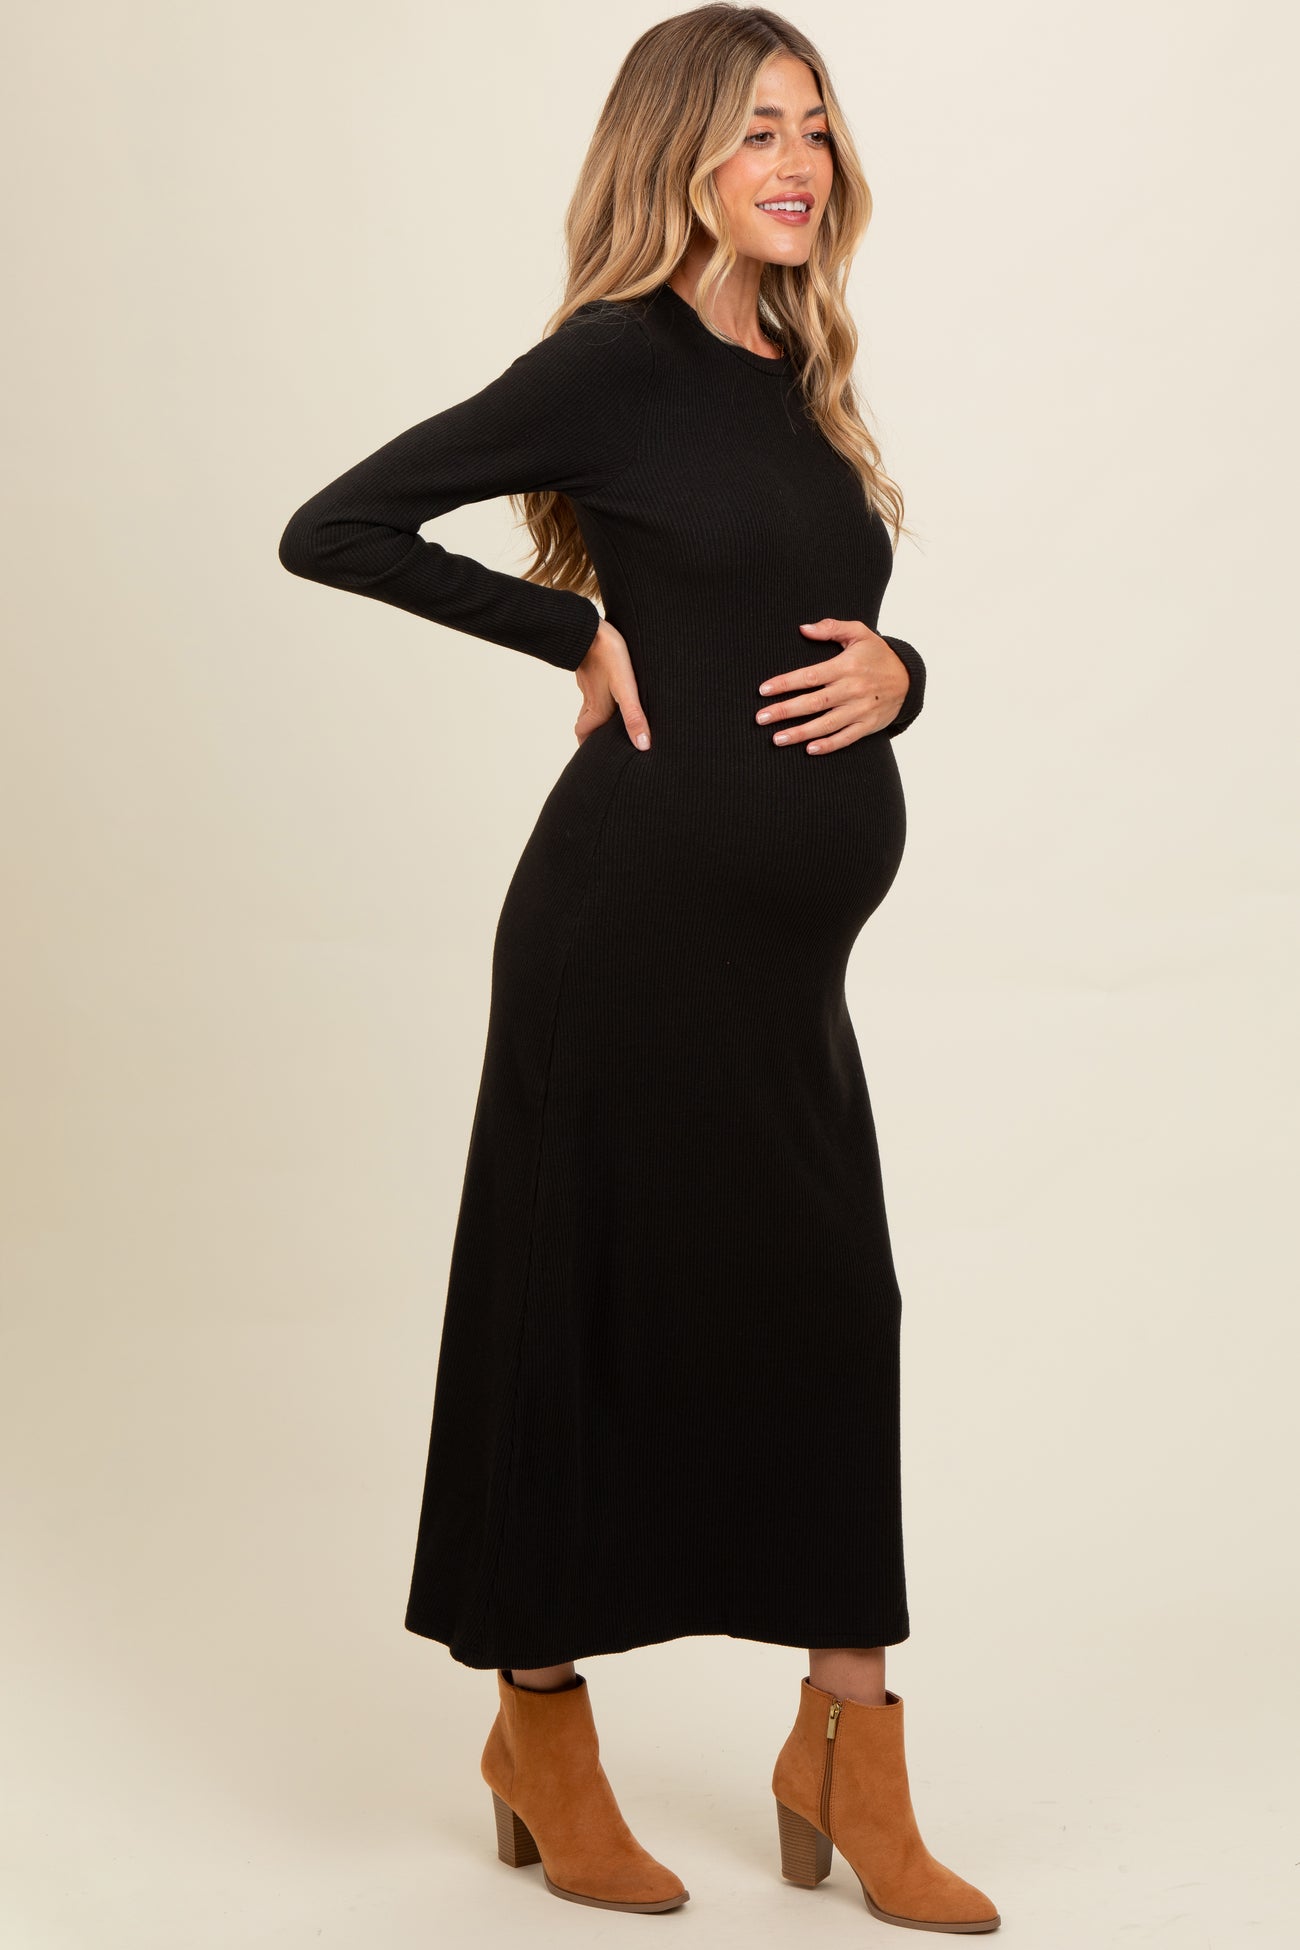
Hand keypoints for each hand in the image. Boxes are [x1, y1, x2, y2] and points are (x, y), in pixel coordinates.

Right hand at [574, 618, 651, 749]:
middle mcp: (590, 699)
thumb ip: (633, 716)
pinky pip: (594, 686)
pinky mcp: (591, 668)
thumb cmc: (609, 655)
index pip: (584, 735)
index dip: (588, 747)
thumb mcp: (625, 688)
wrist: (589, 626)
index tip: (595, 757)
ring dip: (598, 714)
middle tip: (605, 742)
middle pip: (585, 722)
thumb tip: (643, 746)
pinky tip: (613, 688)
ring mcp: (589, 683)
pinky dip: (601, 694)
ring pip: (590, 704)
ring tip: (614, 720)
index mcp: (597, 709)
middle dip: (593, 734)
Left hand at [756, 618, 909, 753]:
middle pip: (813, 702)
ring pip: (826, 724)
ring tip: (777, 739)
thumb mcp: (859, 633)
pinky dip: (828, 745)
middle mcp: (851, 689)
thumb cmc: (878, 654)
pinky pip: (846, 738)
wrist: (909, 678)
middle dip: (785, 711)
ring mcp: (860, 709)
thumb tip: (803, 628)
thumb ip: (831, 628)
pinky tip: (809, 749)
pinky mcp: (868, 725)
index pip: (809, 676)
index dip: (785, 683)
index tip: (764, 690)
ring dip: (800, 733)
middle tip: (761, 718)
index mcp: (845, 666)